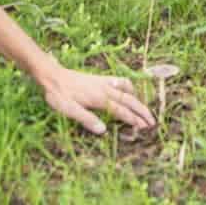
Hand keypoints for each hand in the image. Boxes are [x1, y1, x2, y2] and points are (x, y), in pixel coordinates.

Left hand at [40, 67, 155, 134]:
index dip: (133, 119)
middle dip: (142, 111)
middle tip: (152, 121)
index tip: (144, 127)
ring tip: (144, 109)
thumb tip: (103, 131)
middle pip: (129, 100)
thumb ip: (86, 119)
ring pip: (127, 90)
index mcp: (99, 98)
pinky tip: (129, 90)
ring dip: (138, 99)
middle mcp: (105, 89)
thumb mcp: (69, 110)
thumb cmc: (59, 95)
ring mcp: (103, 82)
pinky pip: (120, 81)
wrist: (52, 75)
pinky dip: (129, 86)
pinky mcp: (100, 78)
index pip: (121, 111)